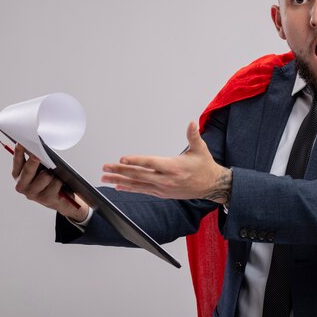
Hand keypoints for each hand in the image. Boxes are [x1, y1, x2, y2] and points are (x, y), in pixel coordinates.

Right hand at [12, 144, 88, 221]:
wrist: (62, 199)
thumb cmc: (50, 179)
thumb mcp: (42, 168)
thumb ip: (37, 160)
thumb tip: (40, 148)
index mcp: (18, 175)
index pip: (17, 161)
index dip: (18, 152)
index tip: (20, 143)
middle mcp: (22, 185)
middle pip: (28, 170)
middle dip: (33, 161)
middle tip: (37, 153)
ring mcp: (33, 194)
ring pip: (45, 176)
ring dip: (53, 173)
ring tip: (56, 174)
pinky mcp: (45, 199)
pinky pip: (56, 183)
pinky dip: (61, 181)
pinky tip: (62, 183)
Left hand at [101, 122, 231, 203]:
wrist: (211, 185)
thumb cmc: (204, 166)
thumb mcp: (201, 149)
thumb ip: (193, 135)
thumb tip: (191, 123)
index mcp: (173, 167)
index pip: (150, 163)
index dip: (136, 161)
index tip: (122, 159)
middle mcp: (166, 179)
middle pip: (139, 174)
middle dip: (120, 171)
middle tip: (105, 168)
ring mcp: (162, 188)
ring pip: (137, 184)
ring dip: (120, 180)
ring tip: (105, 178)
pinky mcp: (162, 193)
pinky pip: (142, 190)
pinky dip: (129, 188)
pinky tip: (118, 186)